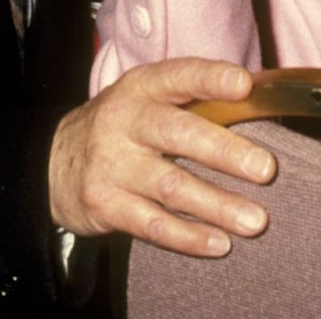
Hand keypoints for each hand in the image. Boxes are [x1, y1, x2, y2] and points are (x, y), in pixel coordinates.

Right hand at [49, 58, 274, 256]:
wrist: (54, 164)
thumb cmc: (125, 127)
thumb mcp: (148, 99)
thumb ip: (196, 99)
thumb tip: (264, 102)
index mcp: (142, 87)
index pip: (179, 76)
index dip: (210, 79)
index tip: (244, 86)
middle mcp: (124, 120)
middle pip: (177, 134)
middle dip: (224, 152)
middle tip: (265, 169)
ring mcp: (111, 164)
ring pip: (170, 186)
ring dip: (217, 205)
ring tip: (255, 220)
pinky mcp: (104, 204)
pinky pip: (152, 224)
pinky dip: (188, 236)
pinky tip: (220, 243)